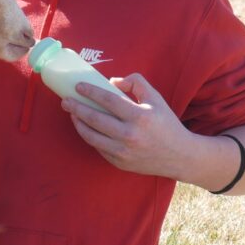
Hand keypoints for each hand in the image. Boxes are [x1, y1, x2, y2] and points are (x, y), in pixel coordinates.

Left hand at [61, 73, 192, 178]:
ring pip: (91, 136)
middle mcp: (130, 135)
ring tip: (72, 113)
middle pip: (95, 119)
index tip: (78, 86)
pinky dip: (88, 136)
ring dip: (78, 123)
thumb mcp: (156, 99)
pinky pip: (98, 147)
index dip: (91, 92)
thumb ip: (136, 83)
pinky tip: (84, 127)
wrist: (179, 156)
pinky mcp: (119, 162)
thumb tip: (111, 82)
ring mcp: (123, 152)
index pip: (109, 101)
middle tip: (65, 100)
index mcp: (140, 117)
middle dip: (76, 108)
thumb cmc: (166, 124)